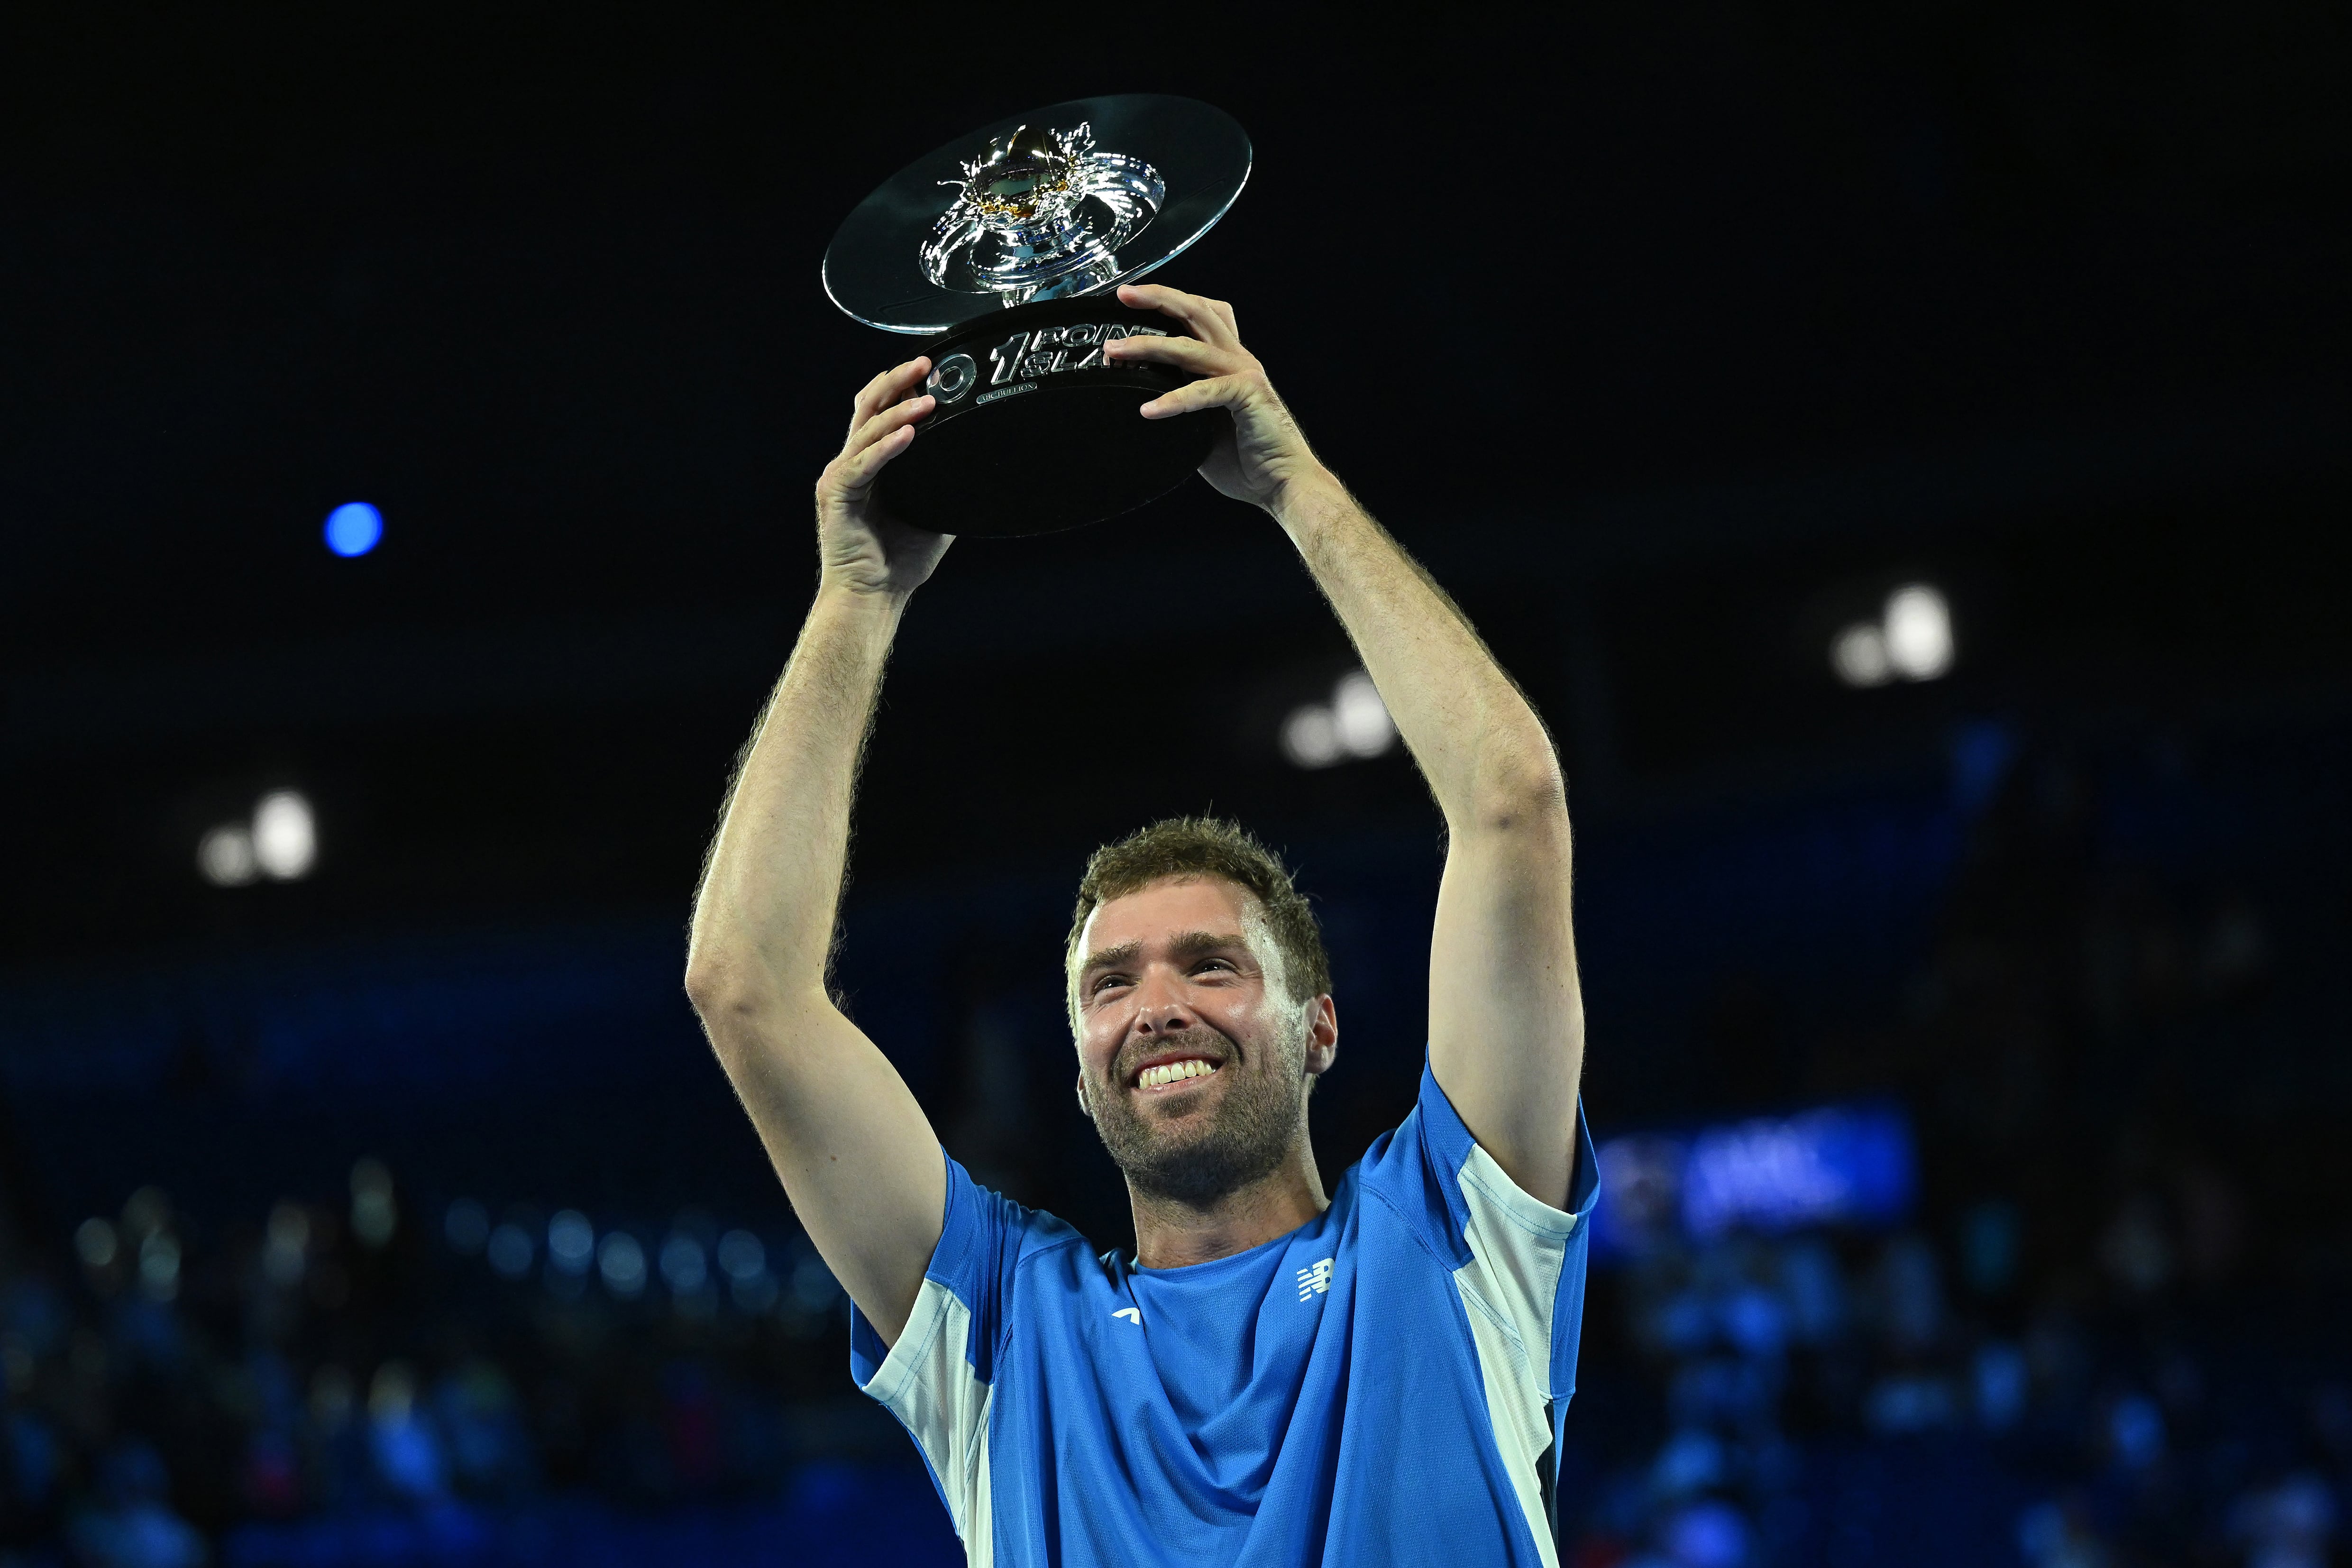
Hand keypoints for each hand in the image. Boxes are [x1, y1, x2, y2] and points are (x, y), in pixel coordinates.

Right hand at [814, 358, 954, 596]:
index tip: (932, 368)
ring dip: (898, 411)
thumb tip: (987, 465)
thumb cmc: (898, 561)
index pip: (879, 411)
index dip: (901, 386)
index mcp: (870, 464)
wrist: (873, 596)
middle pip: (868, 406)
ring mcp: (840, 476)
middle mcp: (850, 463)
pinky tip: (908, 434)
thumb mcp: (934, 510)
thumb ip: (948, 482)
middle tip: (926, 363)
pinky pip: (863, 464)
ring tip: (929, 400)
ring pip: (866, 429)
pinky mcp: (837, 495)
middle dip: (896, 381)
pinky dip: (886, 447)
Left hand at [1103, 284, 1329, 510]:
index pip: (1199, 314)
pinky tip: (1149, 409)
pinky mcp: (1248, 395)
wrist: (1282, 484)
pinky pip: (1203, 391)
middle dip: (1156, 298)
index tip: (1130, 301)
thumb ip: (1179, 405)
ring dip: (1148, 345)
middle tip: (1123, 295)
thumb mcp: (1201, 424)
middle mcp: (1237, 359)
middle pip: (1195, 311)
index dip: (1167, 302)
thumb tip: (1141, 403)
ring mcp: (1244, 374)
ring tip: (1116, 351)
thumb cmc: (1247, 460)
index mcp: (1227, 361)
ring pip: (1190, 347)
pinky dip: (1173, 400)